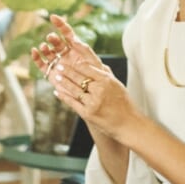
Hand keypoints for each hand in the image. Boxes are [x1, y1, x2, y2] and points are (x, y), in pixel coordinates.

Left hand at [30, 14, 135, 139]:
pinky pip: (72, 102)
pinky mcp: (88, 113)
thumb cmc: (123, 104)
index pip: (88, 68)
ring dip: (63, 82)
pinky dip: (64, 97)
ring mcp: (93, 102)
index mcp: (107, 80)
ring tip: (56, 77)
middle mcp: (99, 90)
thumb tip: (99, 63)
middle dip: (67, 71)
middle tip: (58, 66)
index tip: (71, 59)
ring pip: (74, 89)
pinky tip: (57, 92)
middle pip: (79, 78)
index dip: (77, 63)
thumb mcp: (117, 85)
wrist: (128, 124)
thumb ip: (106, 75)